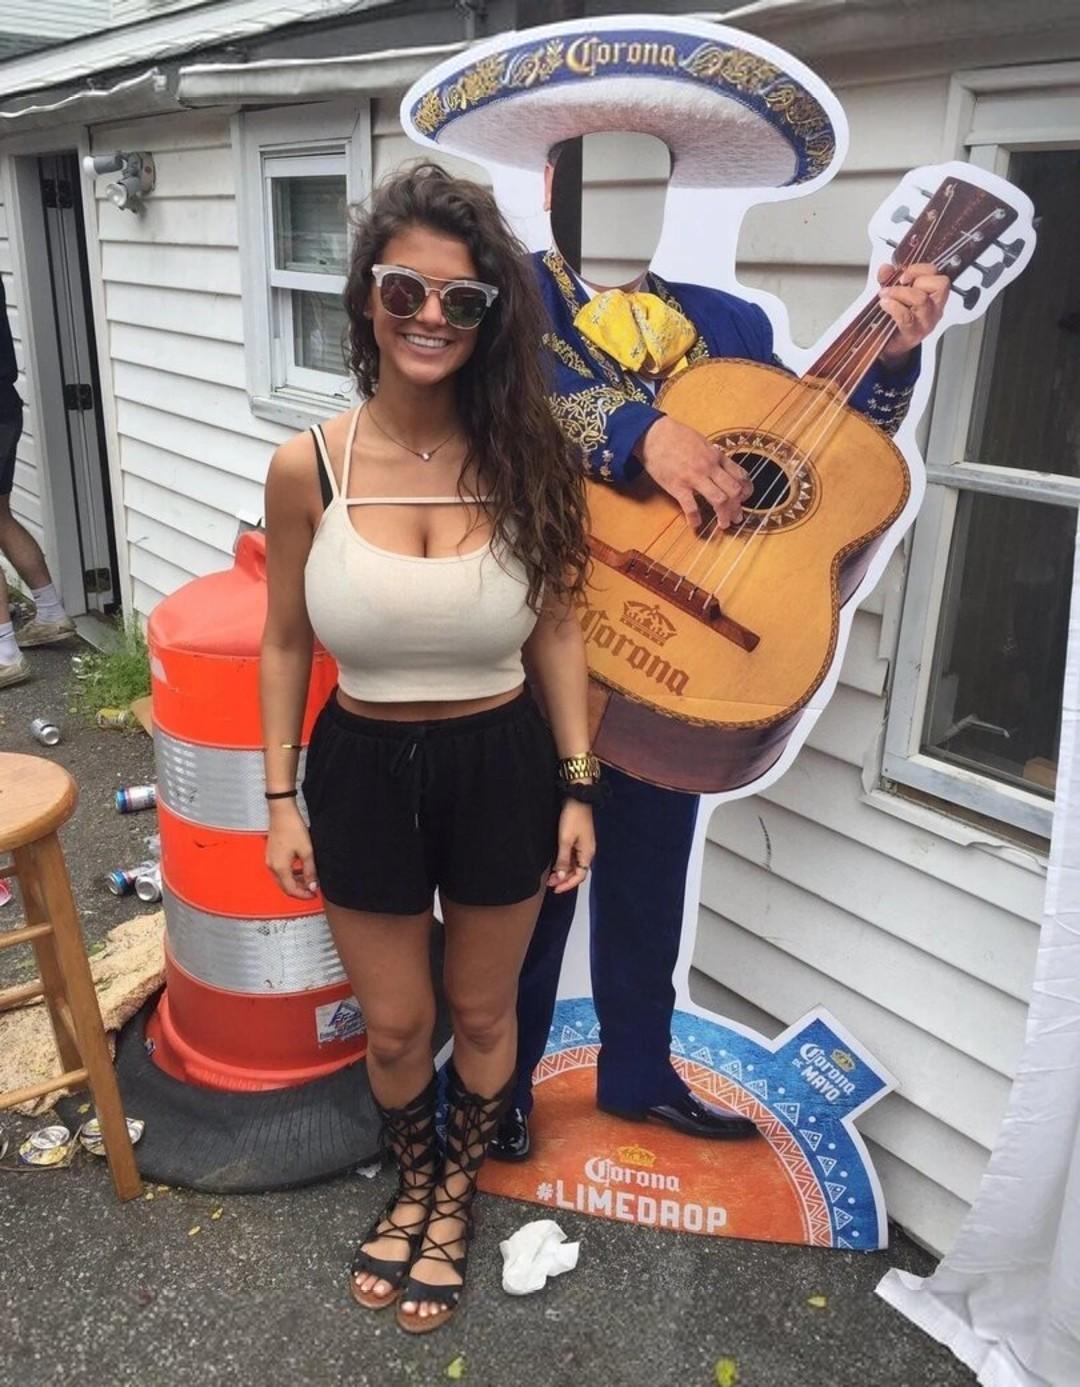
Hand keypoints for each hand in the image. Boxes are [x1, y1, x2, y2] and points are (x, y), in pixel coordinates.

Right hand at [265, 800, 318, 898]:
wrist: (282, 812)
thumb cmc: (293, 829)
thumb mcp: (306, 851)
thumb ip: (309, 871)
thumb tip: (313, 886)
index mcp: (280, 868)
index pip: (291, 889)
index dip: (303, 894)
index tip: (314, 895)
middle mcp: (272, 866)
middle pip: (285, 886)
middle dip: (299, 890)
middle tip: (312, 889)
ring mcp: (270, 860)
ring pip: (282, 878)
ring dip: (295, 882)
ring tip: (309, 879)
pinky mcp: (271, 854)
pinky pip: (280, 870)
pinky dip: (290, 873)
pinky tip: (300, 869)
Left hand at [548, 799, 594, 893]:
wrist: (578, 797)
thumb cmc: (573, 818)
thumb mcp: (565, 840)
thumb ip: (563, 860)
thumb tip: (562, 877)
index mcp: (587, 854)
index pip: (580, 876)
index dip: (567, 885)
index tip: (555, 889)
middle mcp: (587, 852)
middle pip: (577, 872)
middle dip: (564, 880)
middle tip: (549, 883)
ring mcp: (584, 846)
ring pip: (575, 865)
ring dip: (564, 872)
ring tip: (551, 876)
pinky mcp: (579, 839)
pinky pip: (573, 857)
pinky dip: (565, 863)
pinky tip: (556, 864)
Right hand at [638, 414, 753, 531]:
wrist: (654, 434)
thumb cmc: (676, 436)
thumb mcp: (702, 442)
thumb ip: (713, 456)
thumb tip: (722, 466)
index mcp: (716, 456)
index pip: (740, 475)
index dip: (746, 490)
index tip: (745, 499)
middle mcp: (709, 467)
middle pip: (733, 491)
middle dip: (738, 507)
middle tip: (737, 517)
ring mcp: (694, 477)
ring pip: (719, 500)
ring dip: (724, 515)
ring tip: (723, 524)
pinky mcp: (678, 486)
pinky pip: (690, 507)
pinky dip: (695, 518)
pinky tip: (696, 524)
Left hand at [876, 262, 949, 366]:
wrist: (891, 344)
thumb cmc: (897, 317)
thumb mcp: (895, 293)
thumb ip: (890, 278)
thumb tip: (885, 269)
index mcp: (935, 296)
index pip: (940, 276)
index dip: (922, 270)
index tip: (904, 275)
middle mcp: (935, 309)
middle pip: (939, 285)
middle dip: (914, 279)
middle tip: (896, 284)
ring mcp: (926, 322)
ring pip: (921, 299)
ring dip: (900, 292)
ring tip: (886, 295)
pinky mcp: (913, 334)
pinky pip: (906, 316)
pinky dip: (893, 306)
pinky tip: (884, 304)